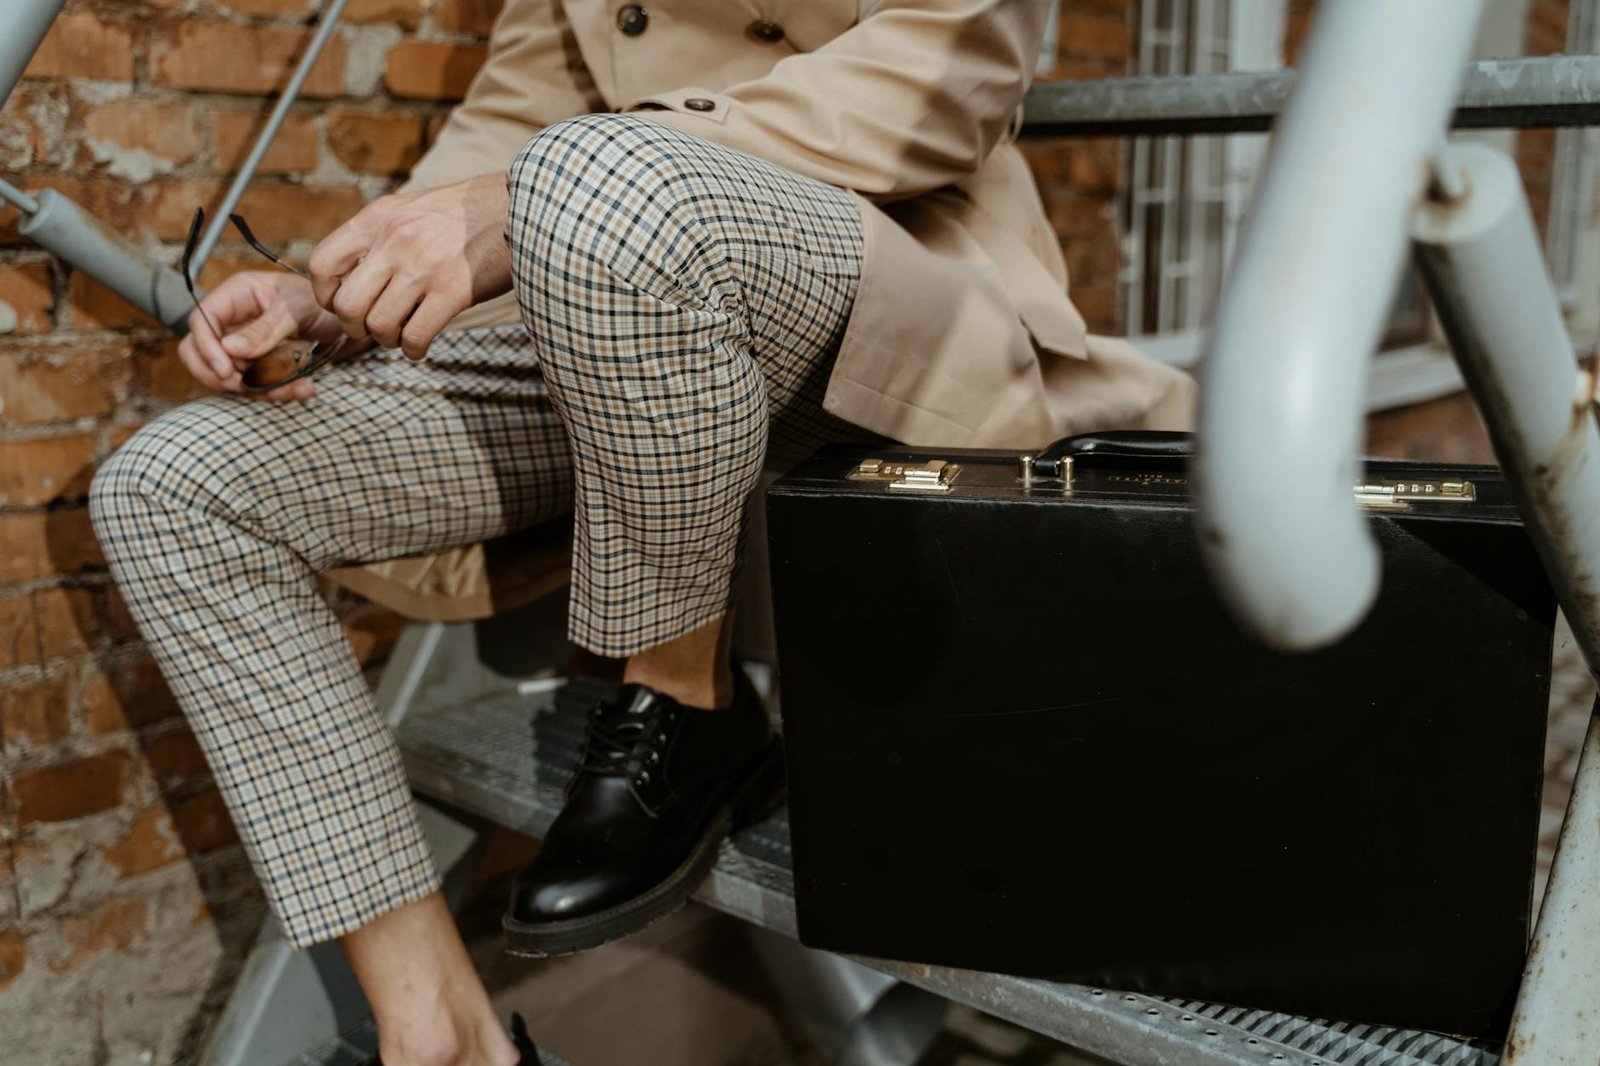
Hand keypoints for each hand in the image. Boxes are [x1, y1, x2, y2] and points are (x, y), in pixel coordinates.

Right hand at [178, 271, 345, 402]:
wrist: (345, 318)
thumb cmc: (321, 302)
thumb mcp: (297, 310)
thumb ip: (266, 329)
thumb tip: (230, 349)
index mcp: (237, 294)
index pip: (201, 320)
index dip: (206, 348)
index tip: (226, 371)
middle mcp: (233, 319)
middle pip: (197, 350)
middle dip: (217, 374)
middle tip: (244, 386)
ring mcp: (242, 342)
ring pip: (225, 373)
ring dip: (254, 388)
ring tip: (294, 389)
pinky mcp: (257, 363)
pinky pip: (252, 382)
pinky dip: (274, 391)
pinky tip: (303, 389)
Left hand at [307, 173, 512, 360]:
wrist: (525, 208)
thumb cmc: (471, 214)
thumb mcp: (415, 207)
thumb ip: (383, 234)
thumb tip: (357, 273)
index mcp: (379, 217)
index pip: (323, 264)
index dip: (326, 295)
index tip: (343, 303)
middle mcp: (395, 241)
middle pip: (347, 305)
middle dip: (355, 327)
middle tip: (373, 327)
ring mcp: (423, 267)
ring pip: (379, 326)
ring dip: (387, 340)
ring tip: (402, 334)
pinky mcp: (453, 292)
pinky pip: (415, 336)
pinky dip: (413, 349)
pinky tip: (421, 345)